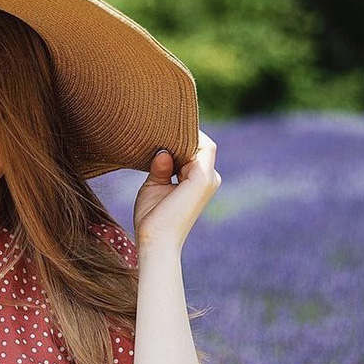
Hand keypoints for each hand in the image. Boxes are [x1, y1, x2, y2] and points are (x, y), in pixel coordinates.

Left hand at [132, 130, 219, 252]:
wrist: (155, 240)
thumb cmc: (153, 218)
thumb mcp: (154, 186)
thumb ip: (160, 167)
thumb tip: (162, 151)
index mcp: (200, 180)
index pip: (196, 148)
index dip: (181, 137)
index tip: (159, 127)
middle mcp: (210, 178)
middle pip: (200, 143)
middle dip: (181, 134)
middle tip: (157, 123)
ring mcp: (208, 178)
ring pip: (201, 143)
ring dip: (181, 136)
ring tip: (158, 128)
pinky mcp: (201, 177)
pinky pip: (200, 146)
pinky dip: (184, 139)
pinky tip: (164, 136)